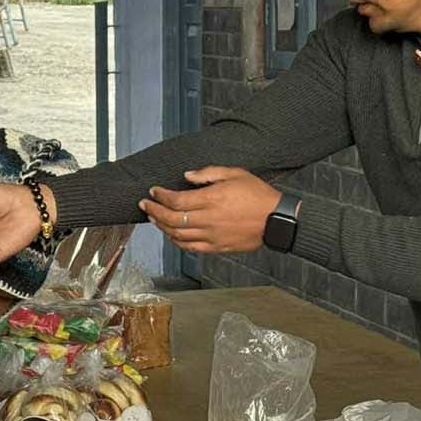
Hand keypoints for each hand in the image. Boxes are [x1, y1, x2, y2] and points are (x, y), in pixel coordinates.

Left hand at [140, 168, 281, 254]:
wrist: (276, 219)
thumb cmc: (258, 195)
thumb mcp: (235, 174)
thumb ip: (208, 173)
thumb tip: (187, 176)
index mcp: (212, 199)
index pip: (176, 200)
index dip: (160, 196)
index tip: (154, 191)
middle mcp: (208, 219)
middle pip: (171, 218)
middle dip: (154, 211)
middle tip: (145, 205)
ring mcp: (212, 236)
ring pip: (177, 235)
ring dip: (162, 226)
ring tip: (154, 219)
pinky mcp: (217, 247)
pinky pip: (190, 247)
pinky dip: (177, 241)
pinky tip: (171, 235)